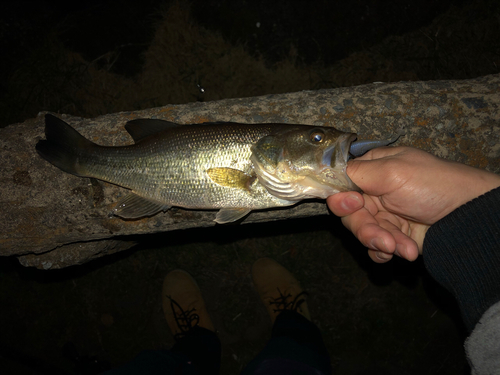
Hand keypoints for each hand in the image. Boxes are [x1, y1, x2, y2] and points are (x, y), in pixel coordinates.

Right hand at [327, 147, 499, 262]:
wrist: (467, 218)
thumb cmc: (434, 186)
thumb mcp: (392, 171)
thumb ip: (356, 172)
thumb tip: (326, 173)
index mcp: (373, 169)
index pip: (341, 183)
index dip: (343, 198)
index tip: (355, 204)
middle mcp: (375, 191)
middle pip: (349, 213)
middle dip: (364, 227)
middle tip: (381, 235)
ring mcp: (385, 215)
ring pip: (362, 233)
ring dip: (379, 241)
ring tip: (400, 246)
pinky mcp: (394, 236)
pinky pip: (375, 248)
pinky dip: (385, 252)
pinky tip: (403, 251)